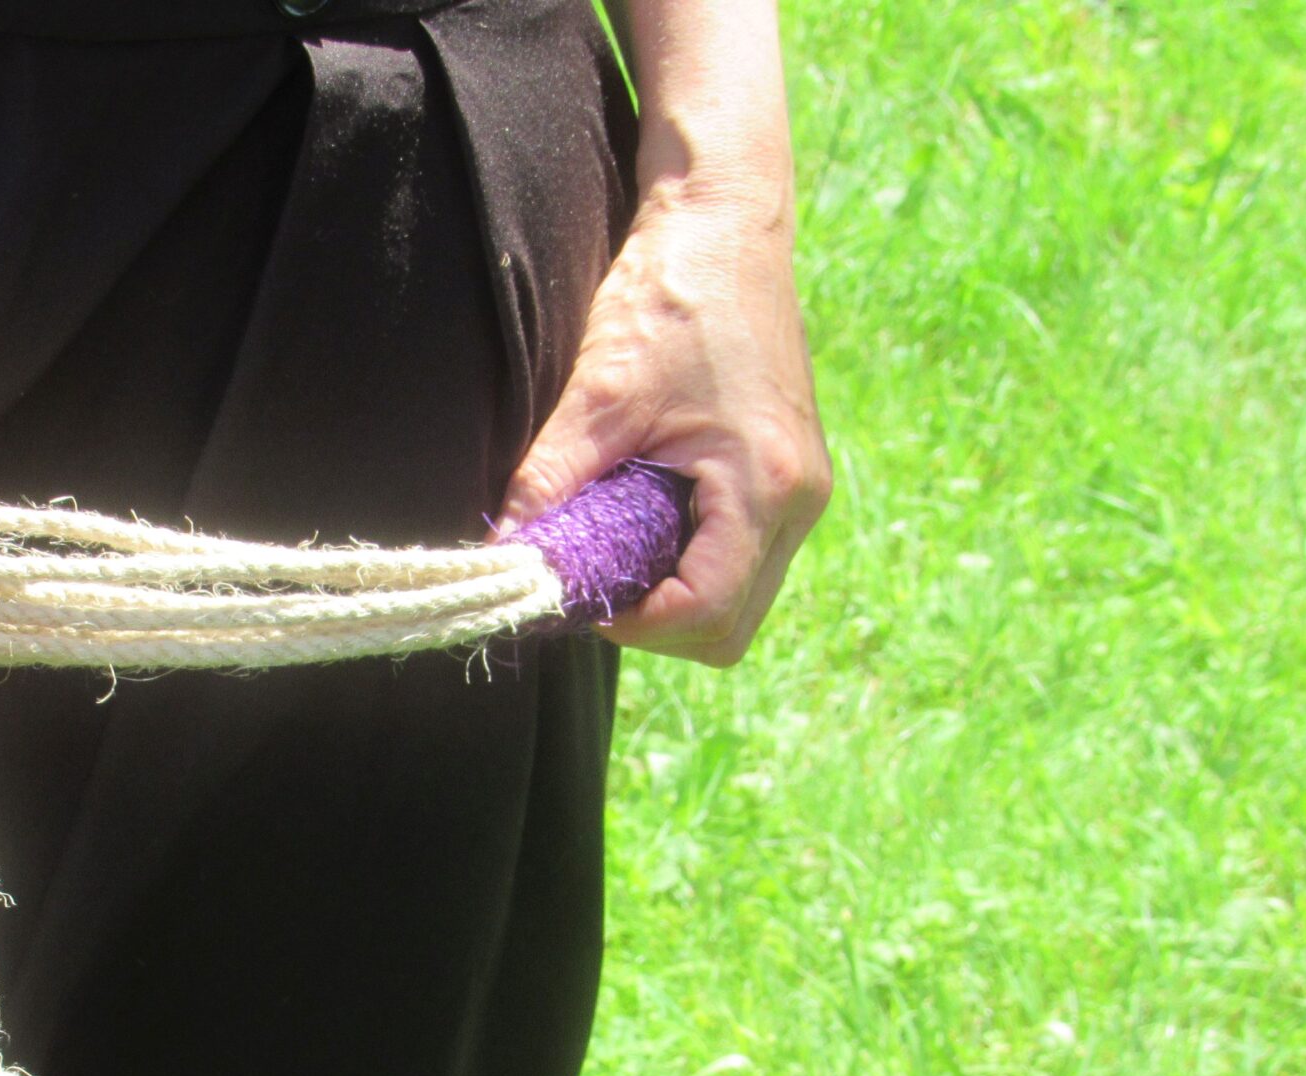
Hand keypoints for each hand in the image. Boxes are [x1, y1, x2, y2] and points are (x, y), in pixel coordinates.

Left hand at [498, 177, 831, 665]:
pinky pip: (744, 556)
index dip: (635, 624)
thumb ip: (551, 479)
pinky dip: (692, 558)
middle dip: (656, 621)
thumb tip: (505, 548)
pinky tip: (647, 514)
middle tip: (595, 578)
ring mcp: (800, 490)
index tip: (580, 594)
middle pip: (729, 626)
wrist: (726, 218)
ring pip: (739, 598)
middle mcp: (799, 498)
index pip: (705, 611)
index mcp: (765, 484)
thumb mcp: (601, 390)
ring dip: (674, 592)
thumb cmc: (674, 289)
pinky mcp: (788, 476)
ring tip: (618, 541)